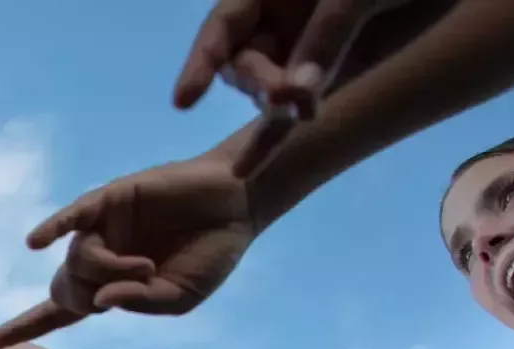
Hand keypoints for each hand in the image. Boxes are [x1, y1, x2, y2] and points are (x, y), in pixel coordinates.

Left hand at [0, 153, 255, 347]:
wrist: (236, 205)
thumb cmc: (209, 254)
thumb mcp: (179, 296)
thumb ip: (141, 303)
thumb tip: (98, 304)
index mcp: (112, 287)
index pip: (59, 314)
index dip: (26, 328)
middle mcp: (99, 258)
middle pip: (65, 291)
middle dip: (84, 299)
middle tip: (134, 285)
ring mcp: (101, 228)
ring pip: (77, 261)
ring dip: (109, 270)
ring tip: (147, 265)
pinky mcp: (109, 200)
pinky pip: (73, 217)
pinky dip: (53, 228)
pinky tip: (36, 243)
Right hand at [174, 0, 414, 133]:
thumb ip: (327, 35)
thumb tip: (296, 96)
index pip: (222, 25)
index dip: (200, 60)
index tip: (185, 101)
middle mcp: (277, 16)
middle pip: (242, 61)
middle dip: (259, 82)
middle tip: (285, 96)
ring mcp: (301, 44)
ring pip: (268, 88)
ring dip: (280, 105)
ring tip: (304, 109)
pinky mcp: (328, 69)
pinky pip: (297, 103)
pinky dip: (279, 133)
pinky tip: (249, 167)